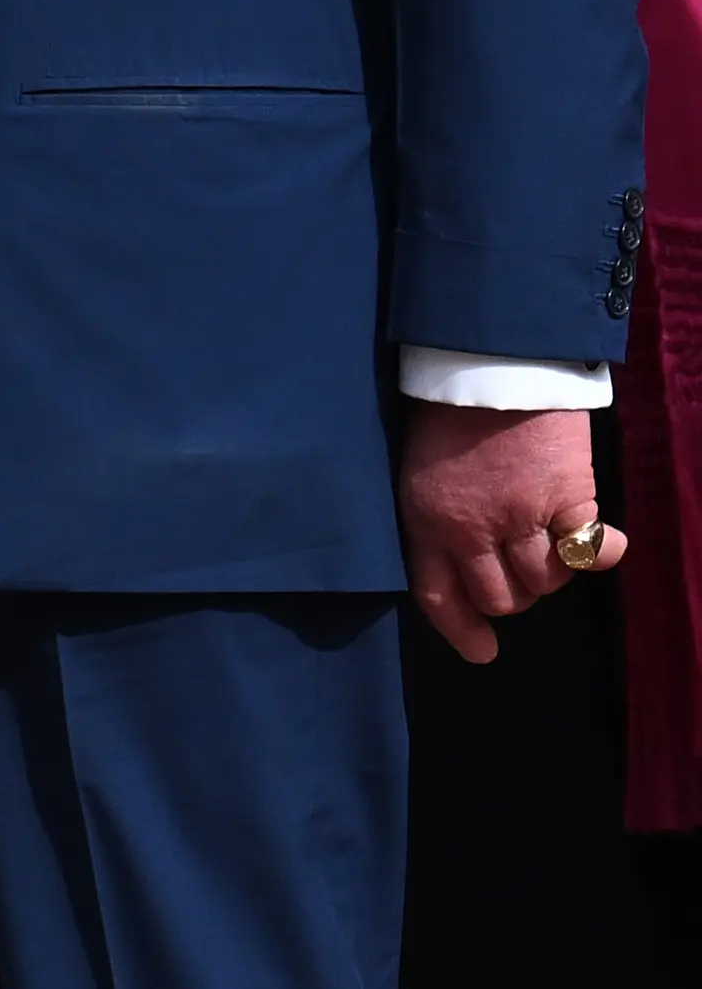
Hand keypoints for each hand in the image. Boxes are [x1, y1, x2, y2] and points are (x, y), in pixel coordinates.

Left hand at [398, 402, 618, 664]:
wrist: (493, 365)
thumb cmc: (449, 412)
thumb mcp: (419, 468)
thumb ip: (438, 517)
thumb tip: (465, 566)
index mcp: (425, 519)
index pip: (438, 595)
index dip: (461, 630)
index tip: (481, 651)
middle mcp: (471, 528)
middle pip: (501, 597)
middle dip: (514, 593)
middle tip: (520, 566)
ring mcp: (522, 517)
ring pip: (545, 581)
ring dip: (550, 570)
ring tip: (548, 537)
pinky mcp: (566, 500)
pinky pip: (587, 551)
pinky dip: (596, 550)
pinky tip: (595, 535)